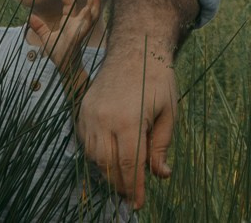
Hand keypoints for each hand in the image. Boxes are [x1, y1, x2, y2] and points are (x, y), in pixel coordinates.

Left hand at [28, 0, 101, 71]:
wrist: (62, 65)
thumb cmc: (57, 52)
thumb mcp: (46, 37)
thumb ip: (39, 27)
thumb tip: (30, 17)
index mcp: (70, 21)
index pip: (69, 3)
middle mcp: (78, 23)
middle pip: (88, 6)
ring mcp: (81, 29)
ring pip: (92, 14)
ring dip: (95, 5)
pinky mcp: (81, 36)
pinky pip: (87, 26)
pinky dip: (90, 17)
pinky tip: (90, 9)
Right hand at [76, 47, 176, 208]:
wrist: (135, 47)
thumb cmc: (157, 79)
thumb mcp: (168, 112)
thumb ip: (161, 145)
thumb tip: (160, 175)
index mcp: (128, 120)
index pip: (129, 165)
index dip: (135, 188)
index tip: (139, 204)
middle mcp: (104, 119)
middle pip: (108, 165)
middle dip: (121, 184)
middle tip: (133, 196)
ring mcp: (89, 114)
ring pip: (93, 156)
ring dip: (107, 172)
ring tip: (123, 179)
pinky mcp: (82, 110)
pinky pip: (86, 142)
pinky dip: (97, 156)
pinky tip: (111, 159)